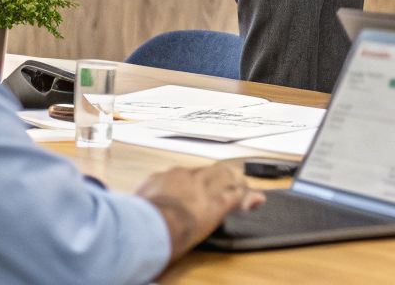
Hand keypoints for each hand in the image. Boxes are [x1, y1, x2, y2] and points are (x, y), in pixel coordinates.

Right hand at [137, 164, 263, 258]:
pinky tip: (256, 199)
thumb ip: (144, 197)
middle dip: (220, 175)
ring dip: (235, 182)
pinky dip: (247, 198)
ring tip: (243, 185)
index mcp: (166, 178)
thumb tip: (141, 201)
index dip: (196, 181)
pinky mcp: (217, 205)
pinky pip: (236, 196)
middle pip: (209, 170)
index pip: (186, 174)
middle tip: (229, 180)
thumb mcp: (138, 202)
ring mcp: (204, 189)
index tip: (197, 187)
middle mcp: (187, 178)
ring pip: (226, 177)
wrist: (152, 224)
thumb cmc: (141, 217)